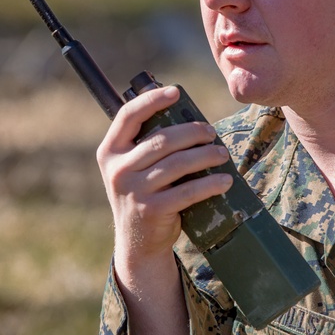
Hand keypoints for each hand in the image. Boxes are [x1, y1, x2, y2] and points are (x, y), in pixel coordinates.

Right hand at [97, 85, 232, 334]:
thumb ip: (146, 142)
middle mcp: (117, 169)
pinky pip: (187, 191)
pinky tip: (225, 179)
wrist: (138, 243)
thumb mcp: (133, 167)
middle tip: (212, 133)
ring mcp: (133, 191)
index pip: (127, 115)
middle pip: (161, 139)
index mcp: (110, 151)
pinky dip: (210, 183)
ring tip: (222, 153)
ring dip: (206, 155)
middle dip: (192, 132)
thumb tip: (182, 111)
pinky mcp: (151, 210)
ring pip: (177, 164)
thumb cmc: (144, 194)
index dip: (152, 99)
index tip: (176, 92)